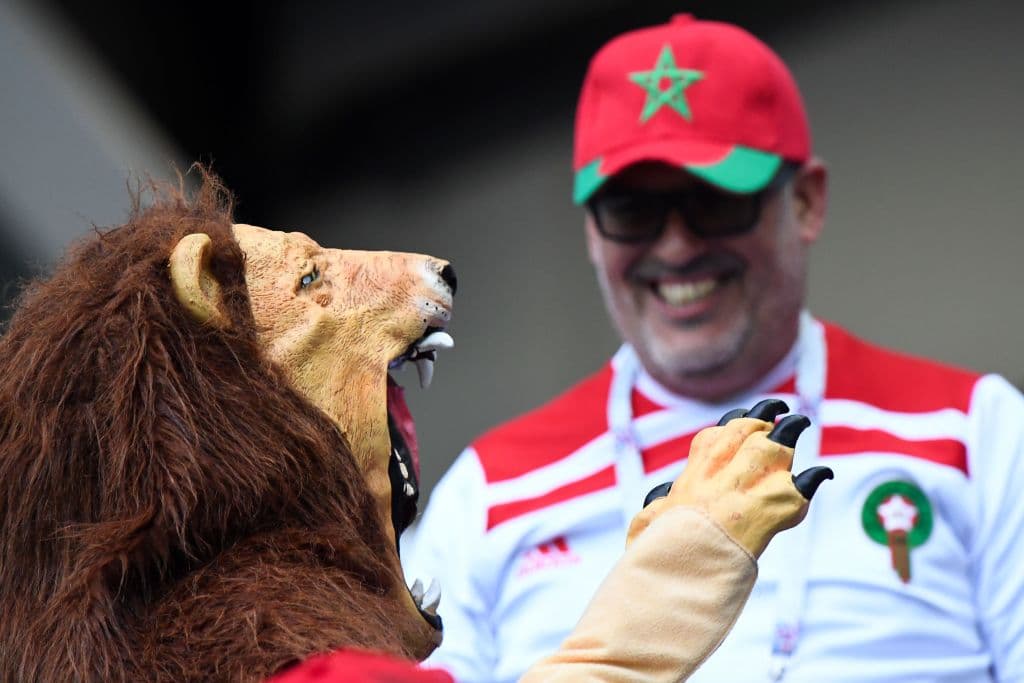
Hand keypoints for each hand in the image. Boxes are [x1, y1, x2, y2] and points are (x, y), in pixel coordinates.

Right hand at [627, 399, 832, 556]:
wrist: (680, 564)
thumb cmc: (662, 550)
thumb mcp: (651, 521)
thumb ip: (656, 509)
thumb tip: (660, 499)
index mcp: (693, 475)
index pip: (715, 438)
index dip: (732, 429)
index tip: (741, 423)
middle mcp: (720, 471)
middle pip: (746, 430)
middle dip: (762, 418)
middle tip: (779, 413)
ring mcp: (749, 484)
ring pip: (773, 448)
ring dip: (787, 435)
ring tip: (798, 425)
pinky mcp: (775, 505)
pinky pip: (802, 485)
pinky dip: (813, 478)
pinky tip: (821, 475)